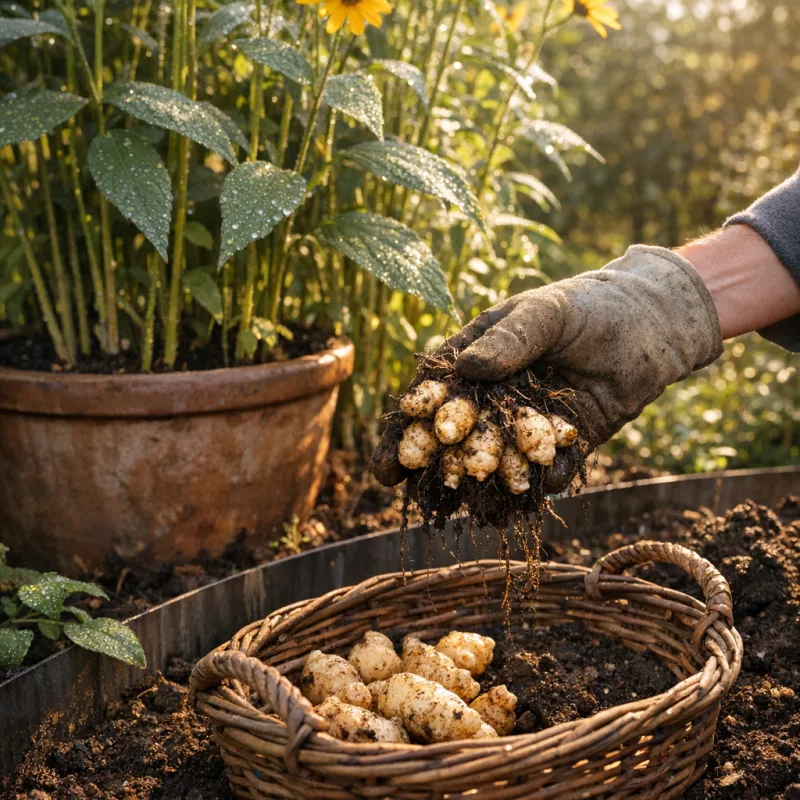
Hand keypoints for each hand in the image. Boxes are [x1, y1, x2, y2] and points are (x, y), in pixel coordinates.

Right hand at [372, 246, 721, 487]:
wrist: (653, 326)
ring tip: (473, 506)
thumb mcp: (547, 313)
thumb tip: (469, 368)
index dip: (408, 430)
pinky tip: (527, 503)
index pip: (434, 397)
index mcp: (477, 358)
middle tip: (422, 492)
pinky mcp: (563, 445)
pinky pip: (545, 472)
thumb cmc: (590, 307)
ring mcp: (527, 424)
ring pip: (498, 460)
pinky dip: (536, 488)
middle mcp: (495, 397)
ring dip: (486, 484)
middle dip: (438, 466)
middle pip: (458, 437)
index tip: (389, 463)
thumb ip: (512, 338)